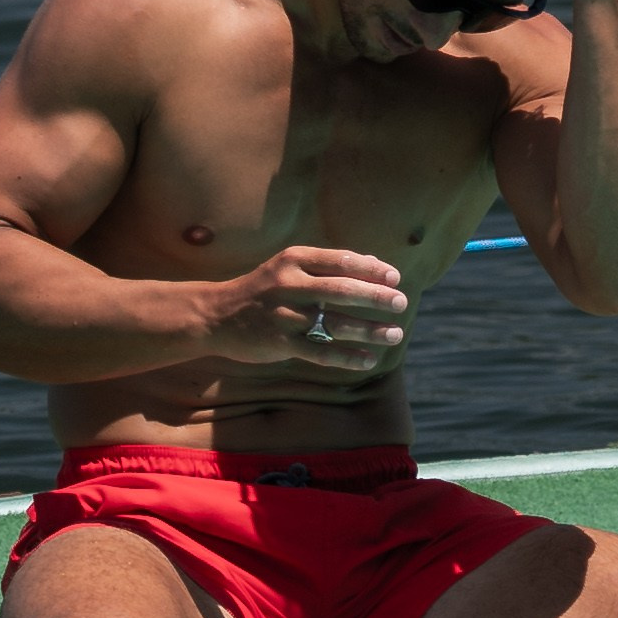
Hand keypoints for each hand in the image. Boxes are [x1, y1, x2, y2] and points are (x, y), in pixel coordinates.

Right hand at [203, 243, 406, 374]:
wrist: (215, 315)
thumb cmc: (262, 289)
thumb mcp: (288, 266)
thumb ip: (325, 266)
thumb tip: (373, 265)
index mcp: (294, 259)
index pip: (341, 260)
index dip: (372, 269)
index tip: (395, 277)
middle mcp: (290, 283)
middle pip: (343, 289)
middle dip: (377, 297)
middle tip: (401, 303)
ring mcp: (285, 314)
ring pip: (336, 322)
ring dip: (370, 329)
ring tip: (395, 334)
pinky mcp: (281, 342)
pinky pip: (322, 351)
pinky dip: (348, 356)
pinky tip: (369, 359)